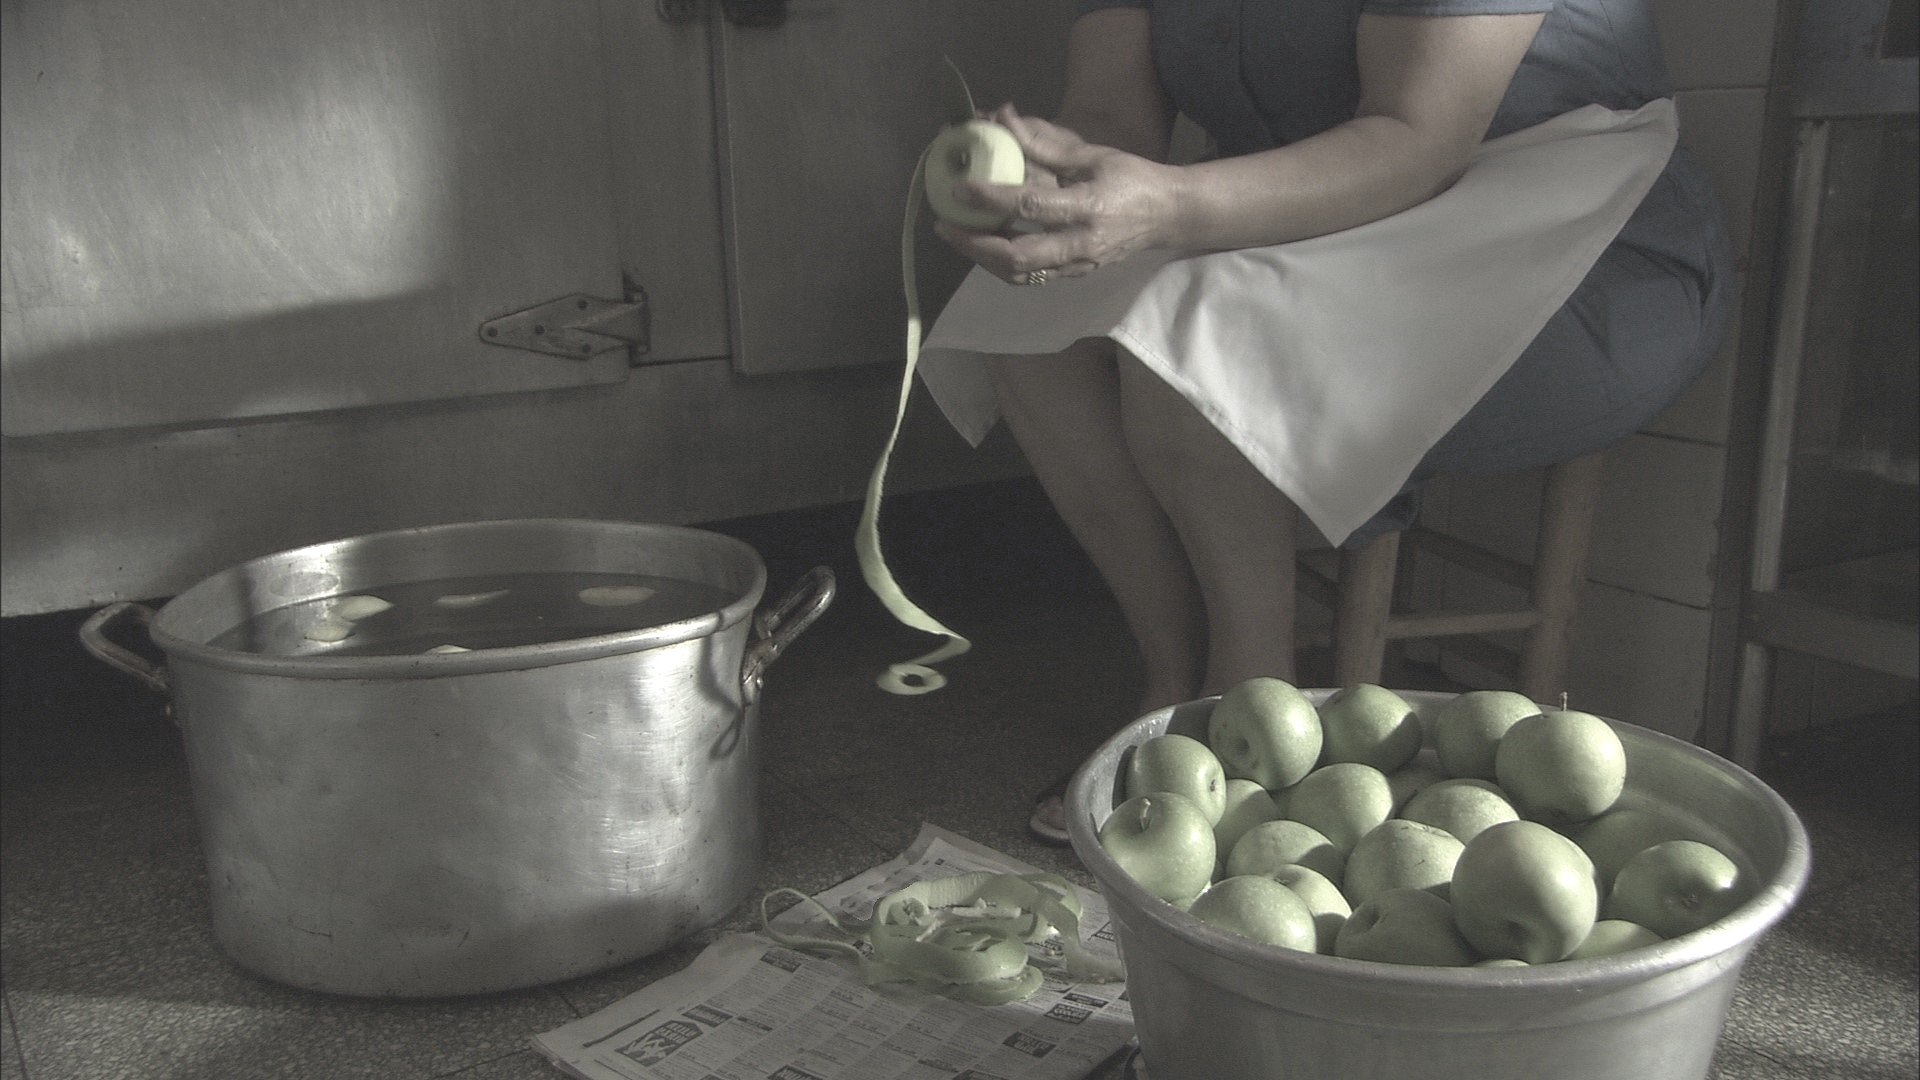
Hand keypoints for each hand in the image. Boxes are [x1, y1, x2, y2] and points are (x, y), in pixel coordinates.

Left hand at [934, 104, 1179, 283]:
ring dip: (982, 259)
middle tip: (944, 225)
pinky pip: (1030, 277)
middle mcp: (1081, 244)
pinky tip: (982, 247)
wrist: (1168, 217)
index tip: (960, 186)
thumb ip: (1047, 147)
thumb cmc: (1133, 179)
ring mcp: (1077, 266)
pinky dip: (1000, 265)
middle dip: (975, 244)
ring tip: (956, 236)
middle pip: (1017, 256)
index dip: (992, 197)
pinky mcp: (1074, 275)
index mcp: (1088, 208)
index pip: (1031, 205)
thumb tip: (1005, 122)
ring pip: (1019, 274)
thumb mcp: (1095, 155)